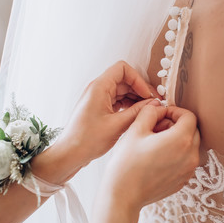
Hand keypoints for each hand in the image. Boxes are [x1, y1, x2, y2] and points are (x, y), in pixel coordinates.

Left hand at [32, 61, 158, 183]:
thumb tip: (154, 103)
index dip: (138, 79)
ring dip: (135, 99)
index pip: (122, 69)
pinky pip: (117, 101)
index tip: (147, 94)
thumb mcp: (117, 125)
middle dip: (140, 90)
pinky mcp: (99, 109)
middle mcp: (97, 90)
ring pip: (122, 91)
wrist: (69, 154)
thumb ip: (138, 111)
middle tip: (153, 104)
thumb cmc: (87, 140)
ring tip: (147, 111)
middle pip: (124, 80)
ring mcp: (98, 99)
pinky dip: (128, 106)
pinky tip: (137, 116)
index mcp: (99, 87)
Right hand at [101, 105, 199, 209]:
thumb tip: (157, 108)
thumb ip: (149, 112)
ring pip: (189, 145)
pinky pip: (185, 160)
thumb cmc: (127, 164)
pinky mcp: (182, 180)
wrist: (123, 195)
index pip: (189, 116)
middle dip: (176, 124)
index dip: (175, 111)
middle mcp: (191, 156)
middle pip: (192, 130)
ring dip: (176, 138)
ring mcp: (188, 170)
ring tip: (154, 142)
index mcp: (181, 140)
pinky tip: (156, 156)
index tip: (161, 114)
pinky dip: (175, 153)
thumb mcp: (135, 130)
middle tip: (156, 127)